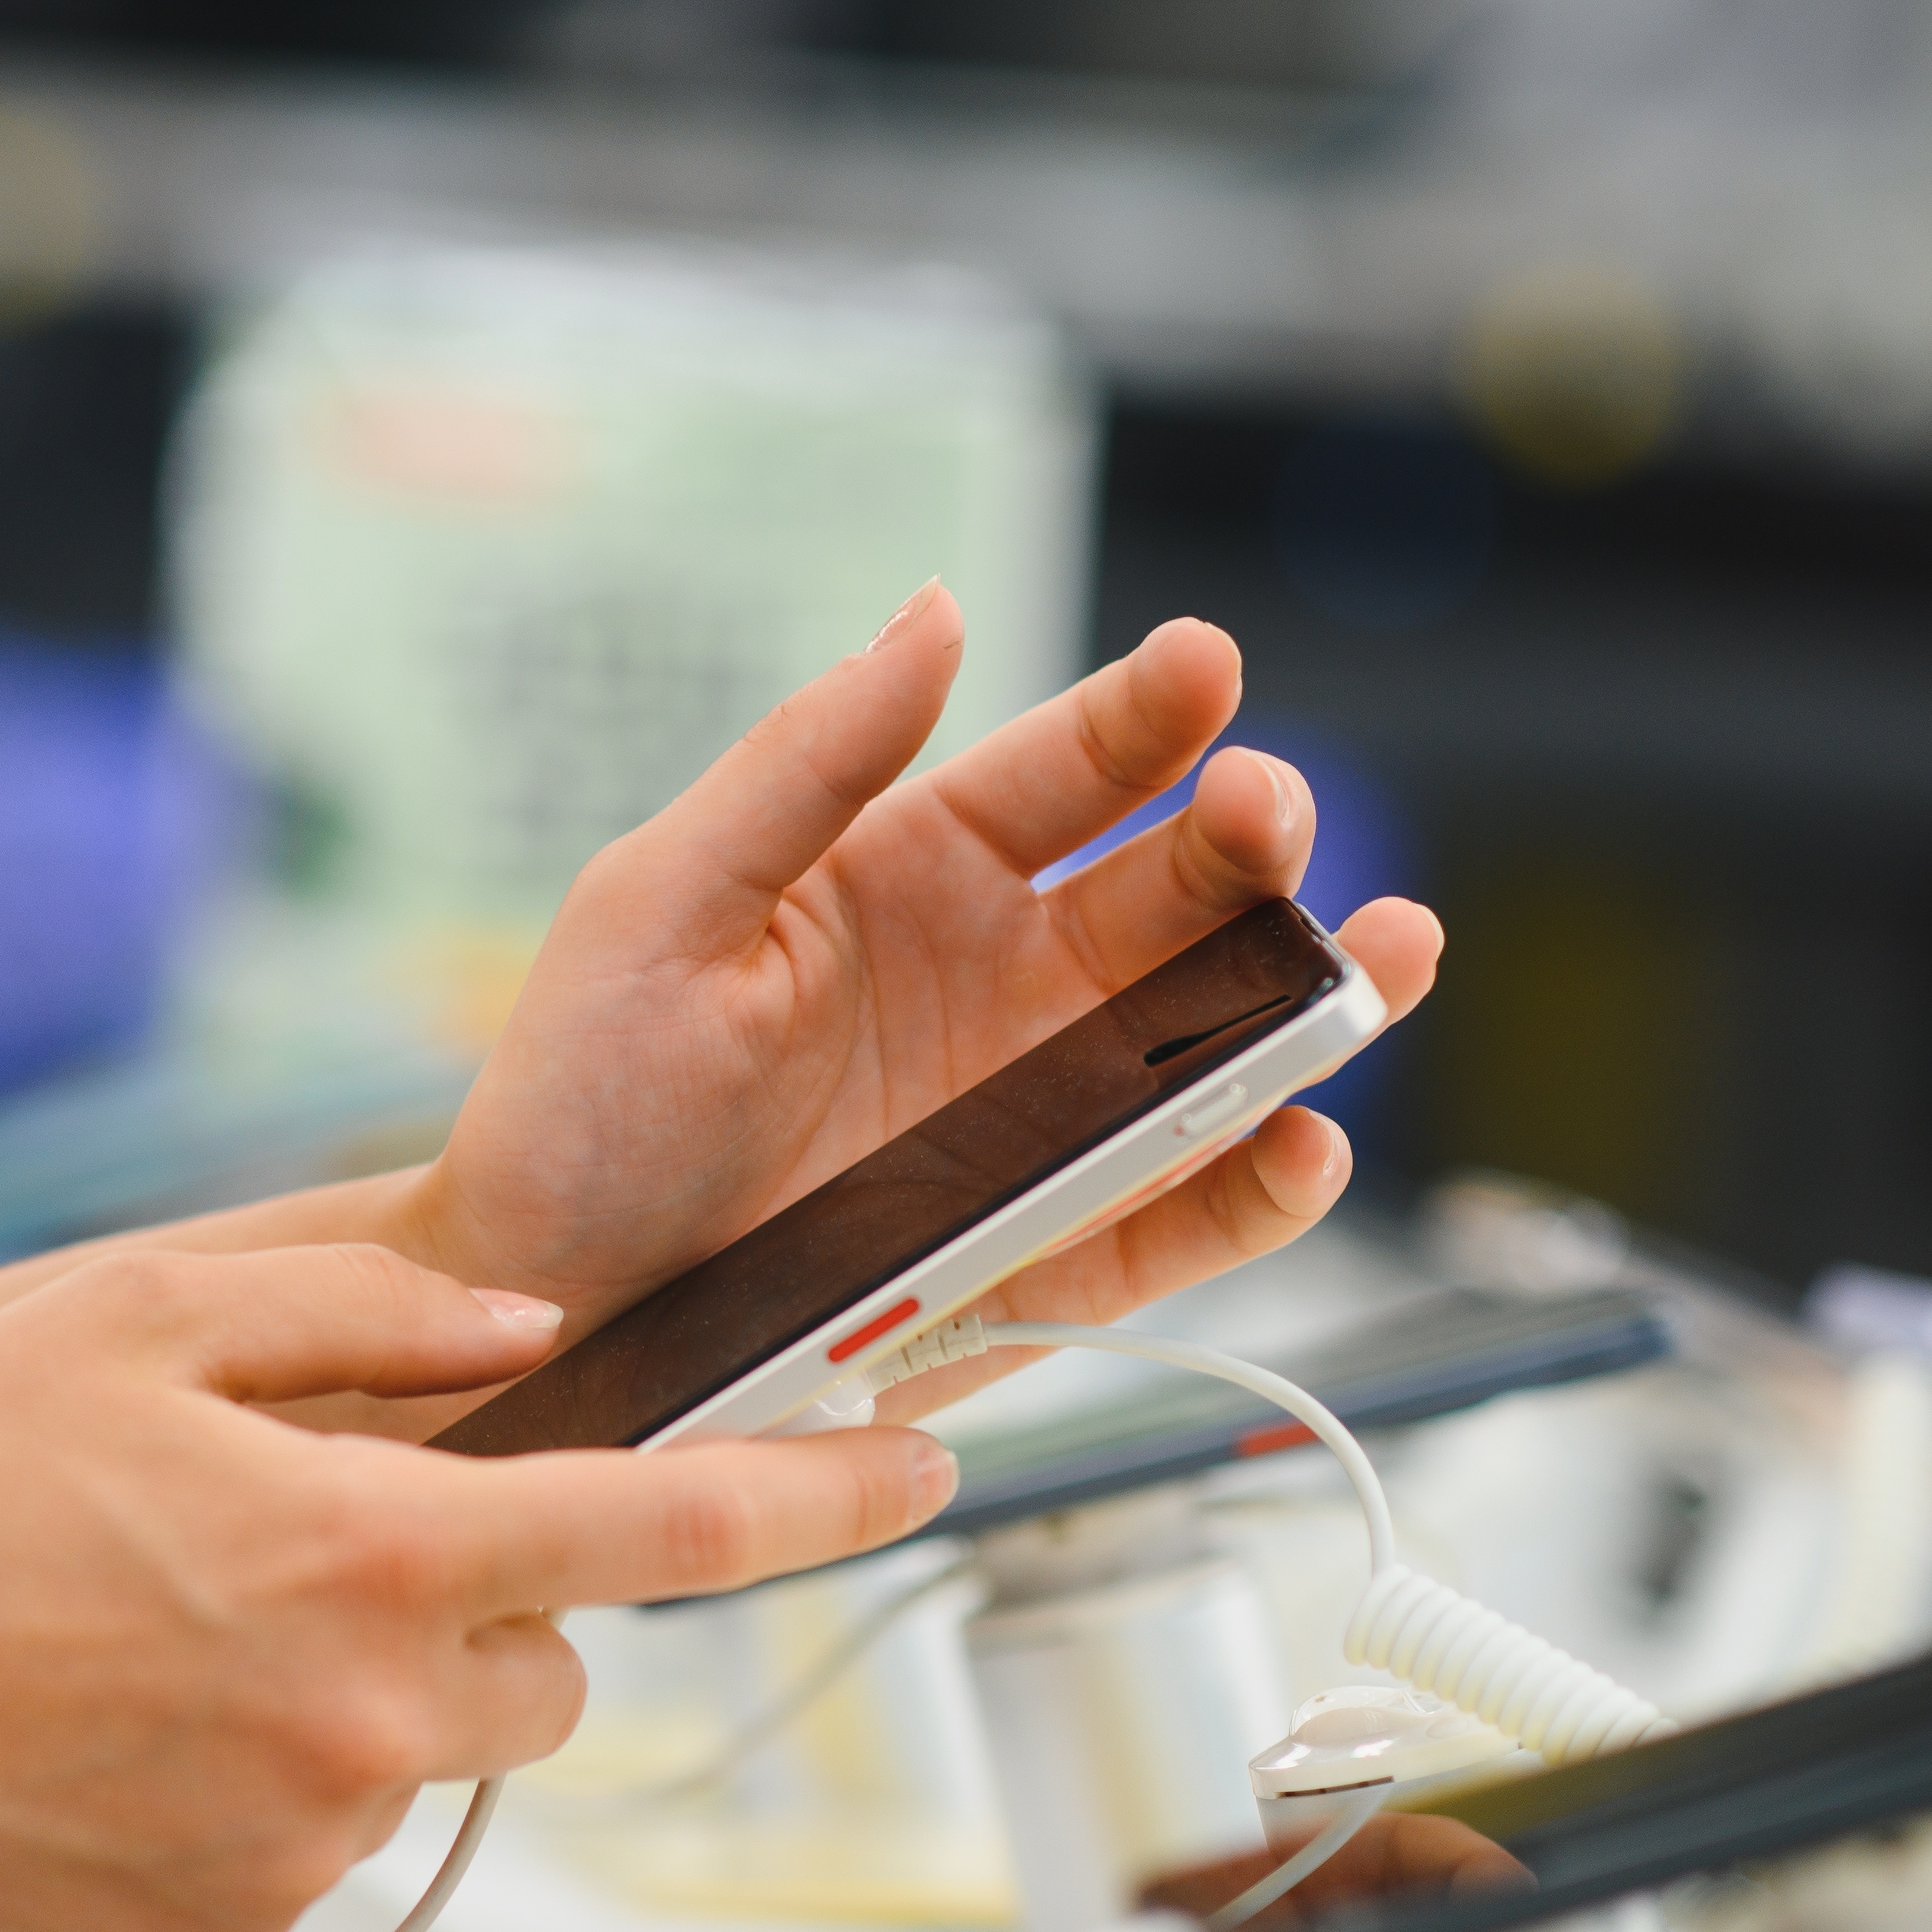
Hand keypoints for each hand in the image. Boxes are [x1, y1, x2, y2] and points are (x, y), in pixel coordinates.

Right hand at [0, 1242, 953, 1931]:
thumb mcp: (155, 1318)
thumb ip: (380, 1319)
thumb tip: (538, 1335)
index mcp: (370, 1549)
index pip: (667, 1527)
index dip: (820, 1492)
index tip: (920, 1461)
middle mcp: (361, 1716)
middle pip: (554, 1670)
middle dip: (491, 1607)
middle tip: (330, 1554)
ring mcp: (296, 1844)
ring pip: (436, 1760)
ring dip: (369, 1699)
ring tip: (183, 1641)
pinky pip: (324, 1850)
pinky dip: (273, 1792)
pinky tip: (135, 1730)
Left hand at [397, 589, 1443, 1418]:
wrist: (542, 1323)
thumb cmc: (576, 1109)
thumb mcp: (662, 907)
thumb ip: (806, 763)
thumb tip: (935, 608)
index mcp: (911, 882)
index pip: (1063, 775)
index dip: (1144, 718)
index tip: (1205, 667)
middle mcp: (1004, 993)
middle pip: (1176, 897)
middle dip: (1247, 844)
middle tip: (1269, 817)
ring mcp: (1041, 1129)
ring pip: (1222, 1051)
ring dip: (1317, 1003)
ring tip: (1390, 957)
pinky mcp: (1051, 1265)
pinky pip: (1183, 1222)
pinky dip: (1255, 1188)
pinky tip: (1298, 1142)